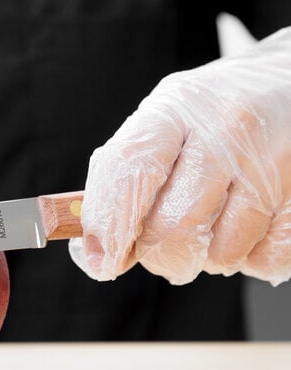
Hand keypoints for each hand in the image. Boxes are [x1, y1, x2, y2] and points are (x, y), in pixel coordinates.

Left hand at [70, 27, 290, 285]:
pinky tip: (251, 223)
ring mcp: (275, 160)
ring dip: (206, 255)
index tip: (100, 261)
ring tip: (215, 220)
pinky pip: (265, 260)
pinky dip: (249, 258)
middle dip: (157, 255)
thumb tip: (96, 250)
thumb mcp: (163, 123)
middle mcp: (228, 128)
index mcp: (175, 108)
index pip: (129, 171)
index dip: (108, 227)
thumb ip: (125, 177)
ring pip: (219, 253)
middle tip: (161, 247)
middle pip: (171, 228)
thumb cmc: (214, 115)